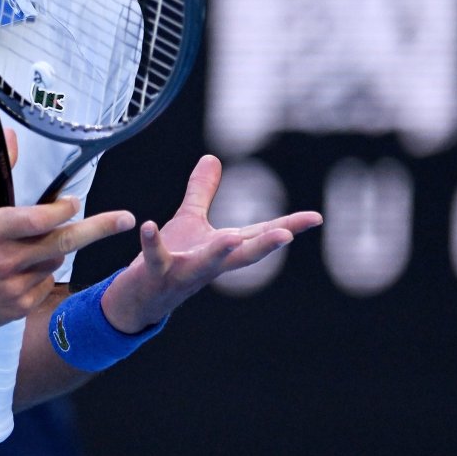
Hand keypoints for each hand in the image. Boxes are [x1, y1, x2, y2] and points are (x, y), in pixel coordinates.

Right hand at [0, 131, 134, 333]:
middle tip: (125, 219)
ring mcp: (13, 286)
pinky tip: (21, 270)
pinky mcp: (16, 307)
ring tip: (30, 247)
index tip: (75, 202)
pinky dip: (42, 274)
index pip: (40, 219)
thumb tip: (12, 137)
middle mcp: (5, 259)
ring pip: (54, 263)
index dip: (63, 209)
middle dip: (99, 229)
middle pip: (62, 242)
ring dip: (55, 251)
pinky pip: (44, 286)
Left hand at [101, 155, 321, 332]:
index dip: (288, 226)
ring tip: (231, 238)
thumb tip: (212, 157)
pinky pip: (154, 258)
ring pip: (204, 265)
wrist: (140, 298)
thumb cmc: (170, 258)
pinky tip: (148, 225)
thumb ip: (202, 191)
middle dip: (265, 245)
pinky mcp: (156, 274)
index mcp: (223, 249)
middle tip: (288, 235)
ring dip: (218, 252)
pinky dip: (151, 242)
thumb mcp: (189, 221)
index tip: (316, 217)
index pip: (259, 236)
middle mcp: (210, 265)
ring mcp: (184, 272)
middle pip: (243, 256)